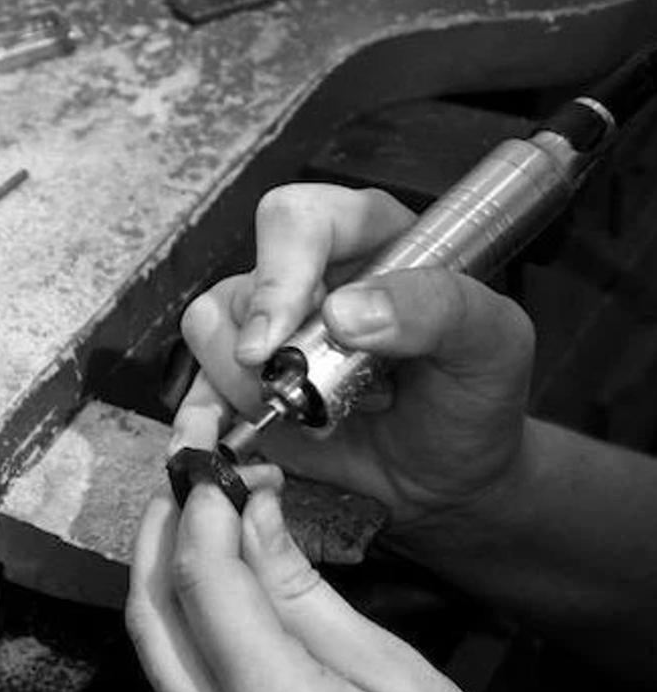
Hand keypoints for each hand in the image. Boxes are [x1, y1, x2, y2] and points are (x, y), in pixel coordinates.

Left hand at [127, 480, 536, 691]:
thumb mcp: (396, 672)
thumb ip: (307, 595)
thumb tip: (254, 516)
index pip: (206, 585)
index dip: (203, 512)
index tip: (219, 464)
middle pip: (154, 617)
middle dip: (160, 531)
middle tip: (188, 474)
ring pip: (155, 649)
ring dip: (162, 570)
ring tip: (192, 511)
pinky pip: (178, 680)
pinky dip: (183, 614)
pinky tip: (211, 579)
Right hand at [174, 185, 534, 545]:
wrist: (454, 472)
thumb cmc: (476, 397)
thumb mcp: (492, 343)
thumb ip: (437, 308)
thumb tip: (343, 311)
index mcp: (371, 236)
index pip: (296, 220)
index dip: (279, 276)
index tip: (278, 342)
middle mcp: (313, 271)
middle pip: (242, 282)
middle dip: (270, 355)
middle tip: (316, 397)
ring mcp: (275, 323)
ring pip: (210, 328)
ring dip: (255, 390)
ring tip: (319, 415)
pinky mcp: (250, 375)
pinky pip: (199, 380)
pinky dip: (216, 417)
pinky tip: (267, 435)